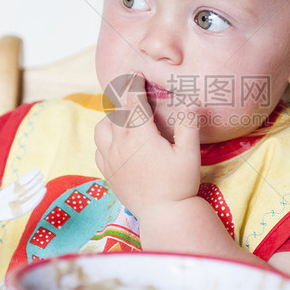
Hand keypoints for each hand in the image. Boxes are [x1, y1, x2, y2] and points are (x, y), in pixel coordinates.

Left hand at [94, 72, 201, 218]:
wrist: (164, 215)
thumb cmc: (180, 184)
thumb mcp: (190, 153)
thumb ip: (188, 125)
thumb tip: (189, 102)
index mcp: (139, 136)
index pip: (131, 101)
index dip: (133, 84)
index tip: (135, 73)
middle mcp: (120, 145)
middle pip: (116, 111)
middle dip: (123, 96)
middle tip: (132, 88)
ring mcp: (111, 160)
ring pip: (102, 128)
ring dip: (112, 117)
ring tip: (126, 116)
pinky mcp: (108, 173)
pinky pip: (99, 148)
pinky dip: (106, 137)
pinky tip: (118, 140)